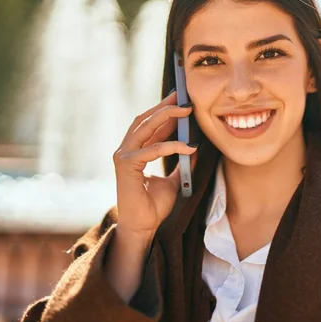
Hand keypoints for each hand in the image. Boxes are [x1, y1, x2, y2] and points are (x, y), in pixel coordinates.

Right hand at [112, 91, 196, 243]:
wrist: (144, 226)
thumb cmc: (154, 205)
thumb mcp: (174, 179)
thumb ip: (181, 162)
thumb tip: (196, 146)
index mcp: (136, 150)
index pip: (150, 123)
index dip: (166, 110)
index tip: (183, 99)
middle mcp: (127, 150)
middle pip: (145, 119)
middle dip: (165, 105)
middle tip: (184, 95)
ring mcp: (124, 156)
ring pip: (145, 127)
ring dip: (166, 116)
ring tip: (186, 109)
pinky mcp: (126, 166)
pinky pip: (151, 149)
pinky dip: (171, 145)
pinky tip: (188, 145)